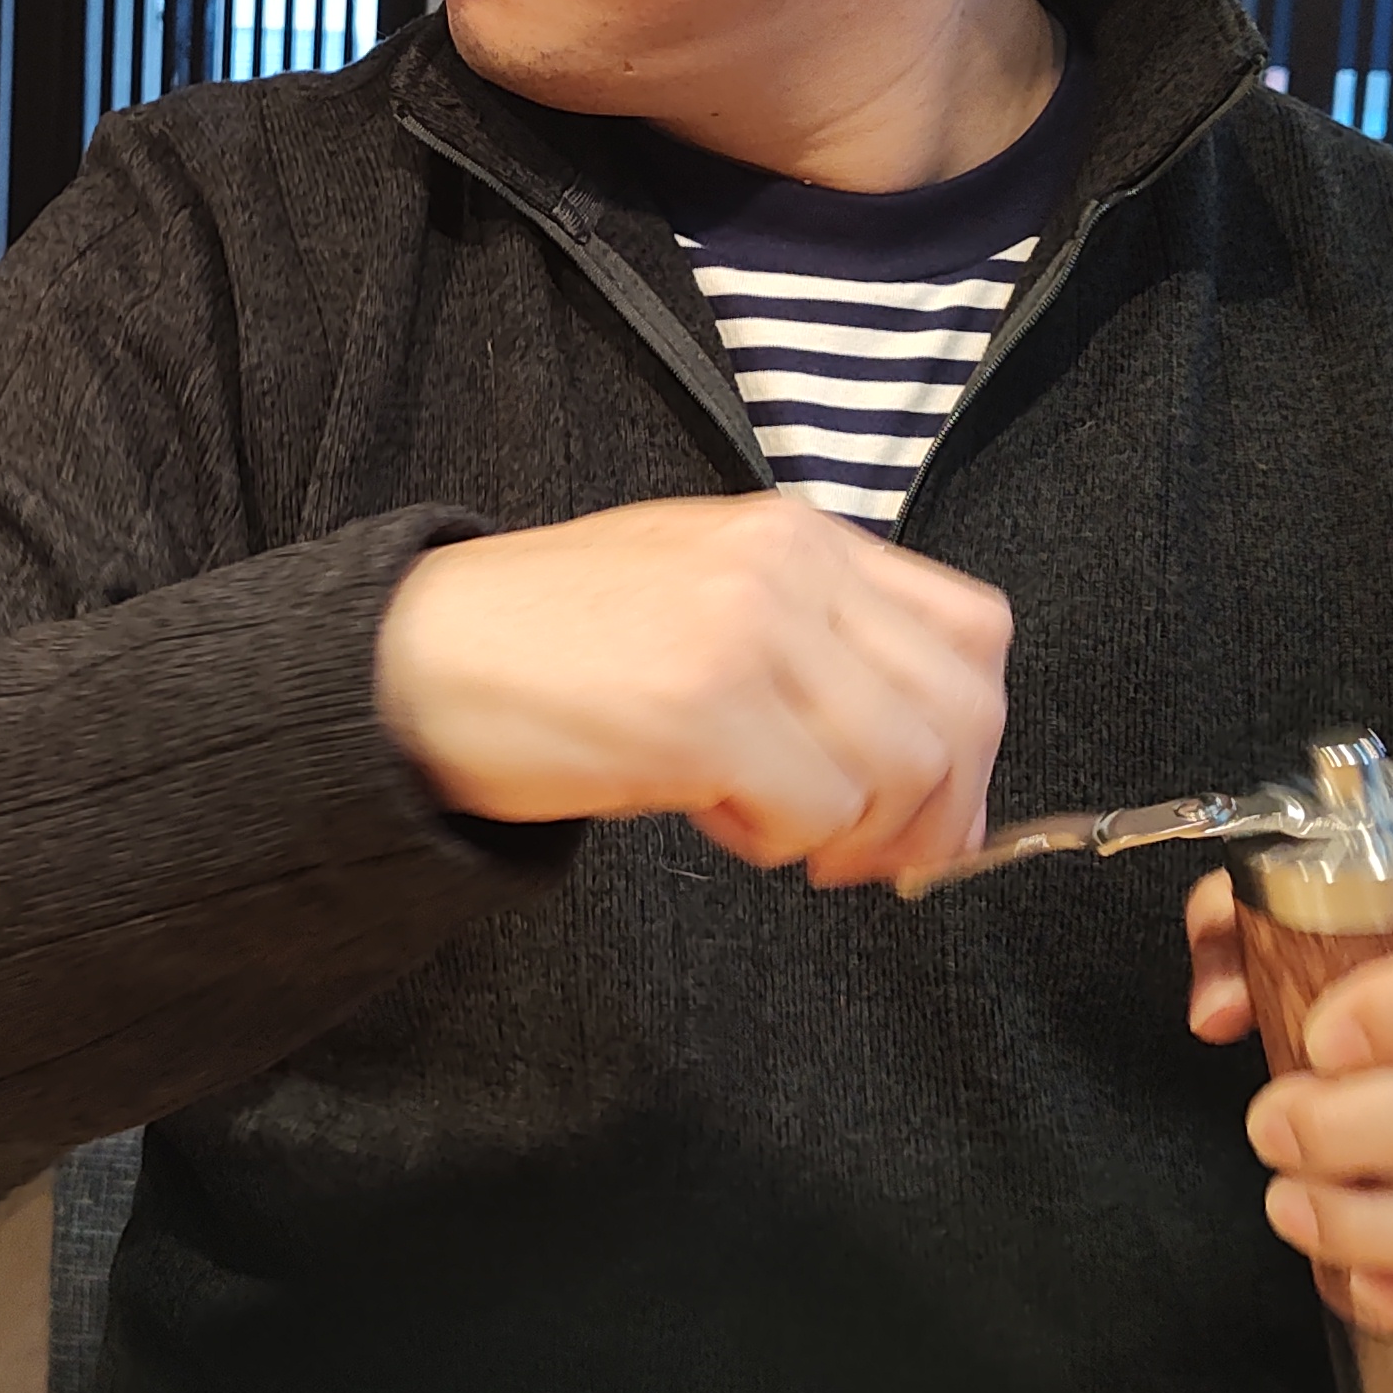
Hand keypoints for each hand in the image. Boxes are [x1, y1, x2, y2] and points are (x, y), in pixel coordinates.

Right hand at [373, 492, 1009, 889]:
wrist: (416, 657)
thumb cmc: (550, 643)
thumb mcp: (706, 598)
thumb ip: (818, 650)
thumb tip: (926, 777)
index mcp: (798, 535)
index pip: (975, 631)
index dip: (975, 740)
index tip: (936, 807)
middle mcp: (787, 566)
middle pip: (960, 710)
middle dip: (937, 813)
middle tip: (867, 858)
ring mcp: (748, 629)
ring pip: (904, 767)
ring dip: (850, 832)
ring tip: (766, 826)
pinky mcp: (702, 706)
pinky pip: (815, 813)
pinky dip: (780, 844)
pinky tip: (713, 818)